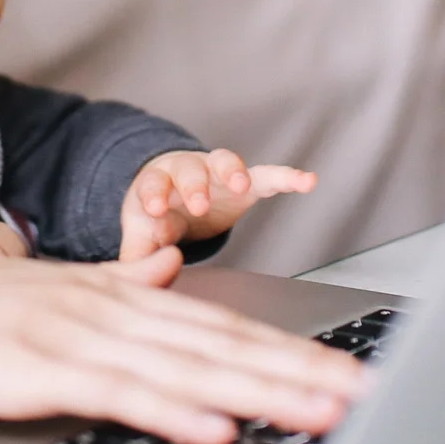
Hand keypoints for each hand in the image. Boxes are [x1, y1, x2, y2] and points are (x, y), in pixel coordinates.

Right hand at [0, 247, 364, 443]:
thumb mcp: (47, 303)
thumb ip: (110, 304)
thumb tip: (164, 293)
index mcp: (112, 293)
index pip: (218, 324)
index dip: (285, 349)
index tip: (341, 370)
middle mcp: (107, 307)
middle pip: (221, 343)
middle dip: (298, 369)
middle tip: (362, 389)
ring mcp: (76, 334)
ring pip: (190, 366)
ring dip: (262, 389)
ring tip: (322, 408)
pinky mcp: (41, 367)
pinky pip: (120, 393)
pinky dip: (173, 409)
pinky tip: (216, 426)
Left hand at [120, 150, 315, 261]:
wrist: (171, 197)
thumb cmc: (154, 218)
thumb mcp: (140, 238)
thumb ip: (137, 261)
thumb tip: (141, 282)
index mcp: (155, 186)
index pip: (151, 186)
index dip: (154, 196)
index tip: (156, 211)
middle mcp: (185, 173)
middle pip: (187, 170)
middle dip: (193, 186)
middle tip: (198, 205)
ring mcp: (216, 175)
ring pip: (223, 161)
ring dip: (231, 170)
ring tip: (240, 184)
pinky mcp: (246, 182)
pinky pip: (268, 175)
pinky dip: (287, 176)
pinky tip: (307, 181)